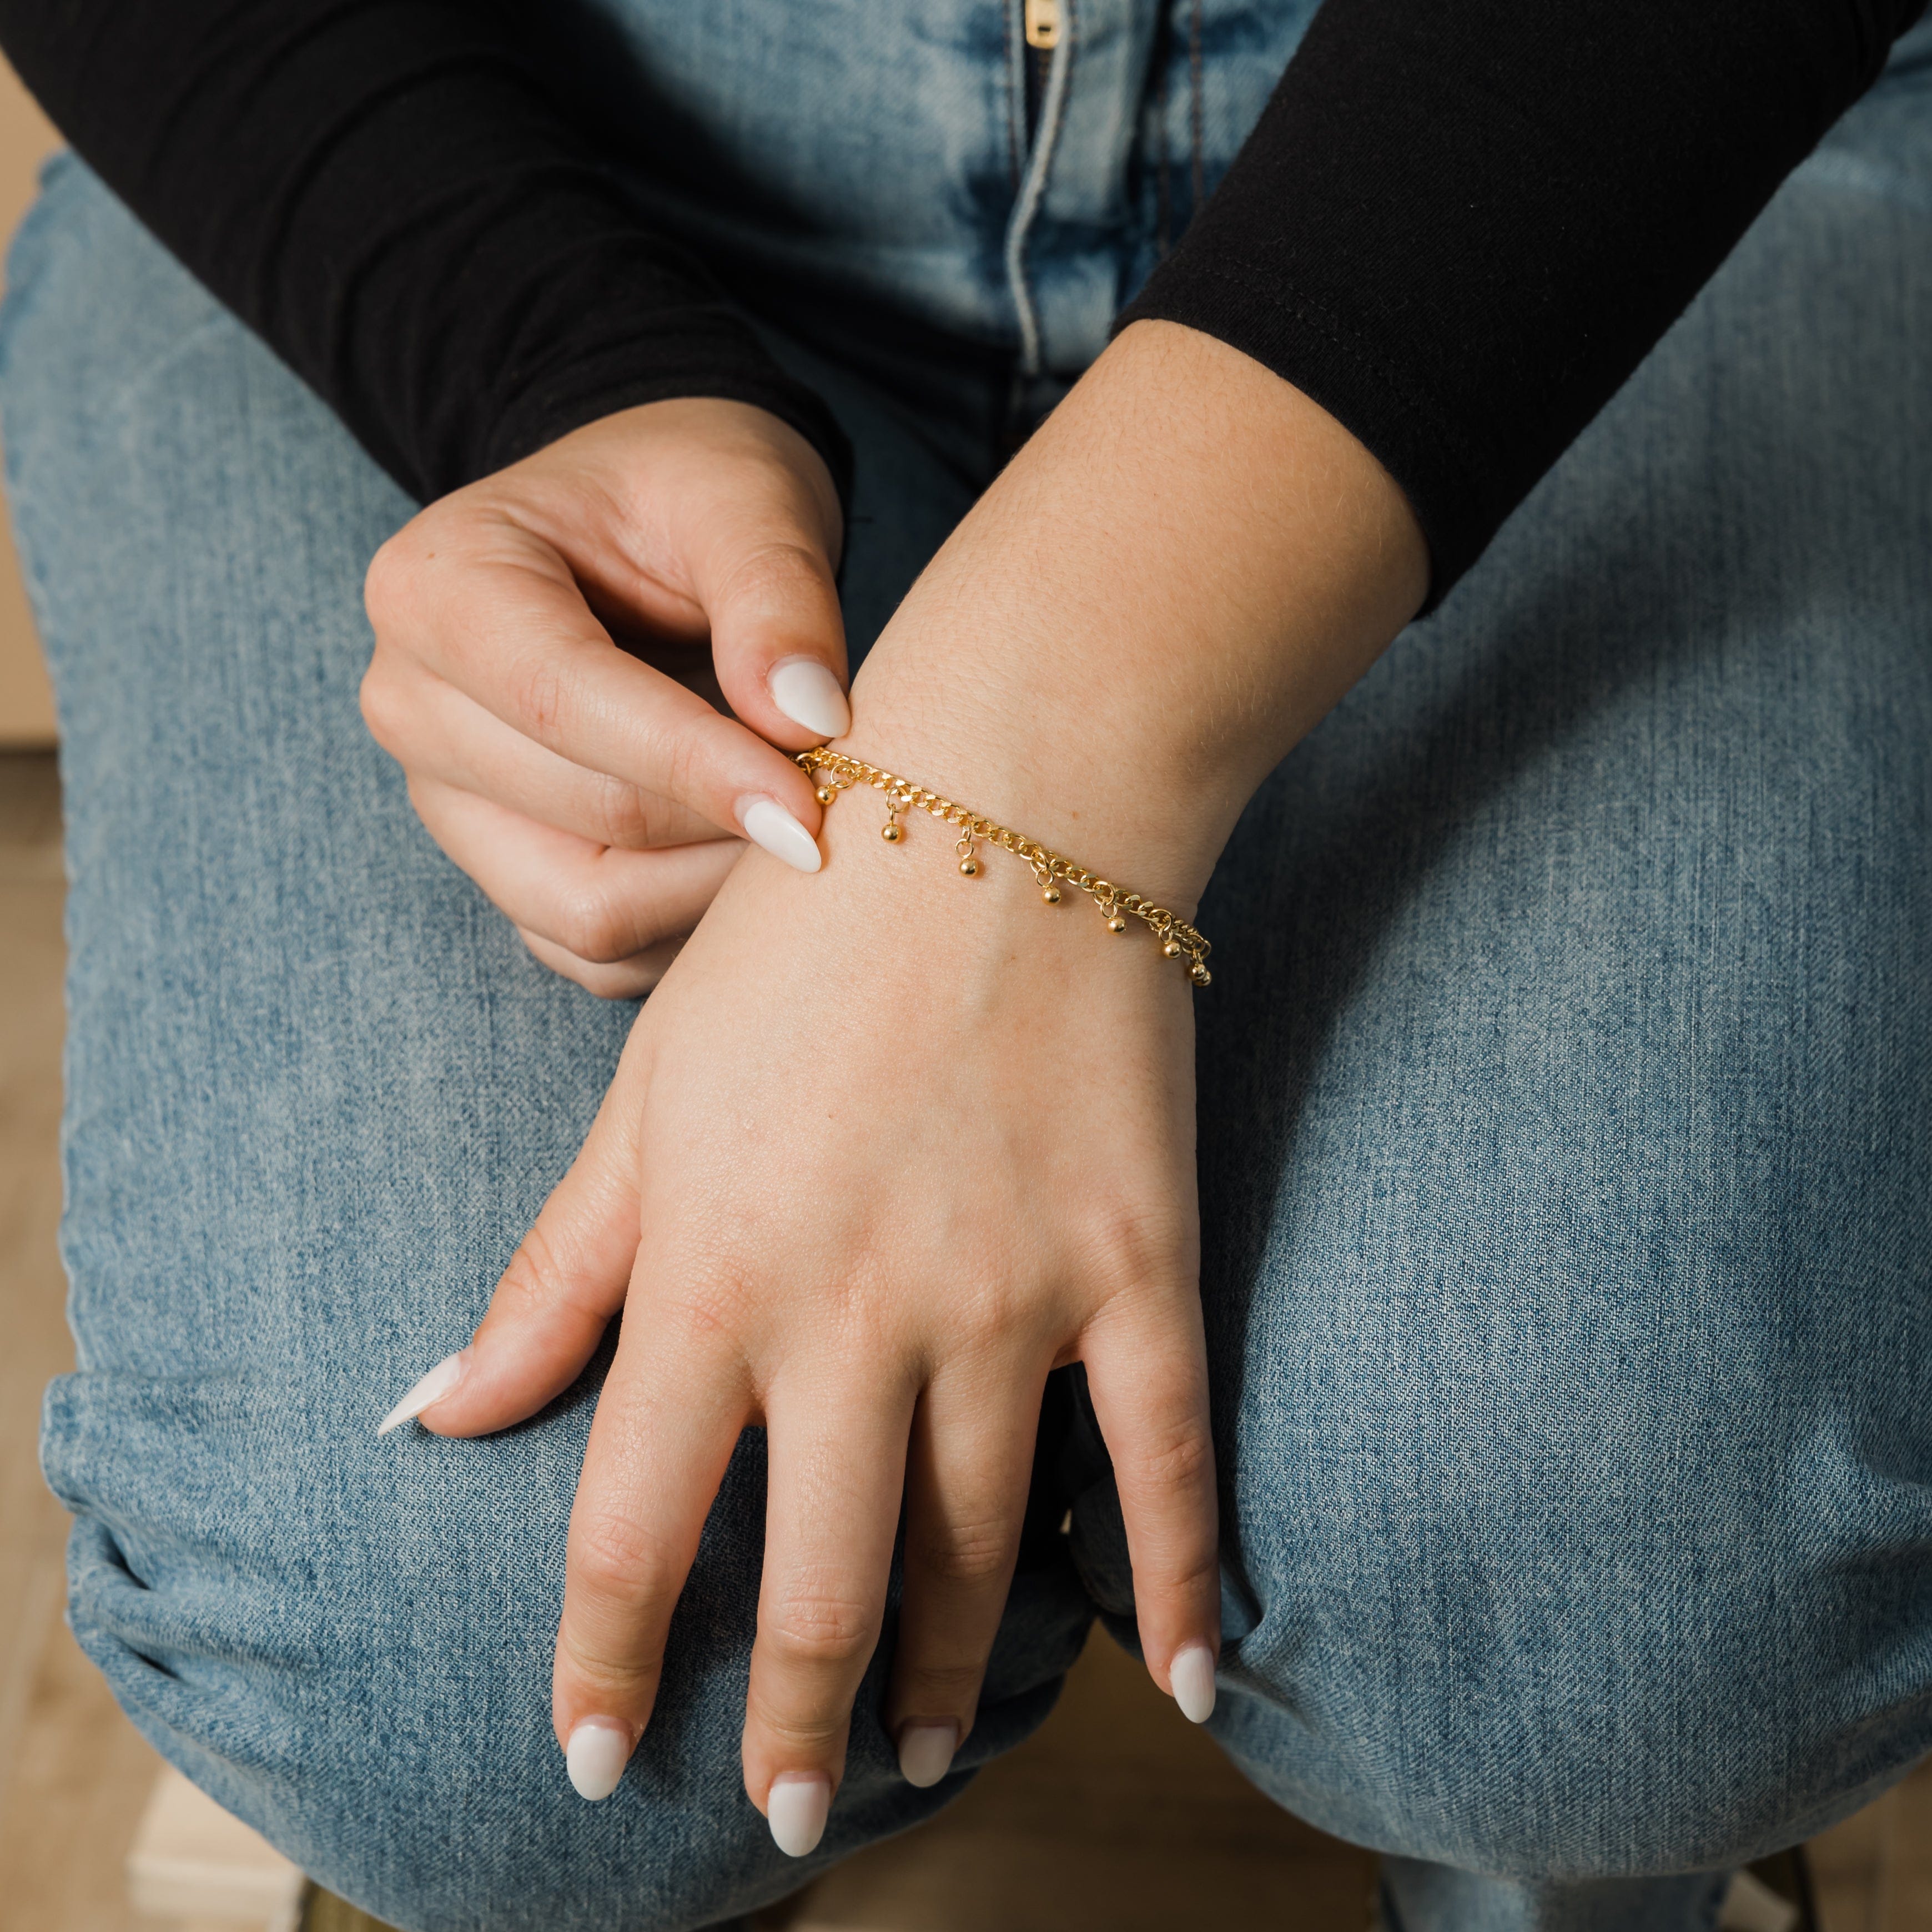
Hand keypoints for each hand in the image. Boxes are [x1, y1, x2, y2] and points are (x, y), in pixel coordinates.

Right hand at [360, 399, 849, 996]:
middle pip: (593, 819)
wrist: (643, 530)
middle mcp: (413, 704)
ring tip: (804, 822)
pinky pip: (595, 953)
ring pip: (590, 910)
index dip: (698, 766)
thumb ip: (776, 597)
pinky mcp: (499, 870)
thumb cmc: (687, 493)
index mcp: (437, 587)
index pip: (566, 704)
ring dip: (716, 890)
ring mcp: (447, 802)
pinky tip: (746, 859)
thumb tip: (809, 722)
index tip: (814, 805)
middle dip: (730, 825)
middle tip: (846, 800)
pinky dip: (686, 930)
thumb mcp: (743, 498)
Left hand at [396, 814, 1220, 1841]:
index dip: (610, 1661)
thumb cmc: (800, 939)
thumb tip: (447, 1412)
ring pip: (984, 1551)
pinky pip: (1162, 1464)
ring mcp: (1014, 1300)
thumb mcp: (644, 1089)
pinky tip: (1172, 1687)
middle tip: (780, 1812)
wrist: (1004, 805)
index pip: (638, 1526)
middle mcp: (857, 1313)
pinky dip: (1172, 1587)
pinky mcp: (1139, 1268)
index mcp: (714, 1270)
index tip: (594, 1761)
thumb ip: (558, 1269)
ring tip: (930, 1750)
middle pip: (825, 1584)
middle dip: (791, 1724)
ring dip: (953, 1678)